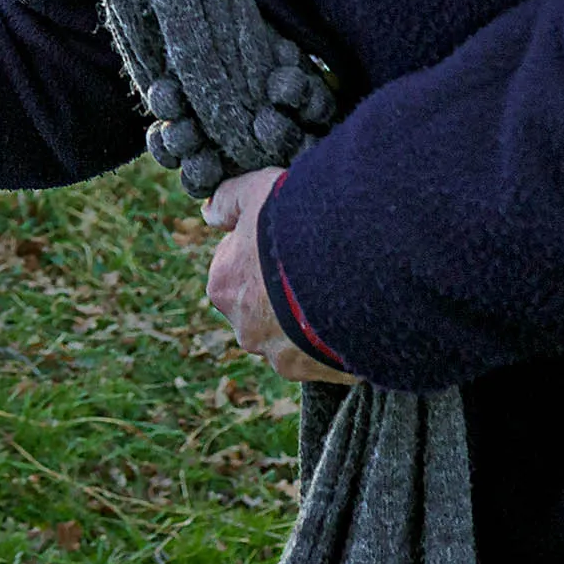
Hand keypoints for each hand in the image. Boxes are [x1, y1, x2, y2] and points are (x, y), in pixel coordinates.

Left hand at [204, 168, 358, 385]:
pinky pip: (323, 355)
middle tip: (316, 265)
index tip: (288, 240)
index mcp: (223, 285)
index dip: (262, 250)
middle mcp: (244, 328)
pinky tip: (354, 315)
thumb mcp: (257, 192)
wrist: (355, 268)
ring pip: (292, 335)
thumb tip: (208, 212)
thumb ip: (227, 201)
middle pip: (261, 306)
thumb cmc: (298, 226)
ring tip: (340, 290)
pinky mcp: (315, 372)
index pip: (235, 268)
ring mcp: (280, 355)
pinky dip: (334, 340)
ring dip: (309, 319)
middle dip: (282, 291)